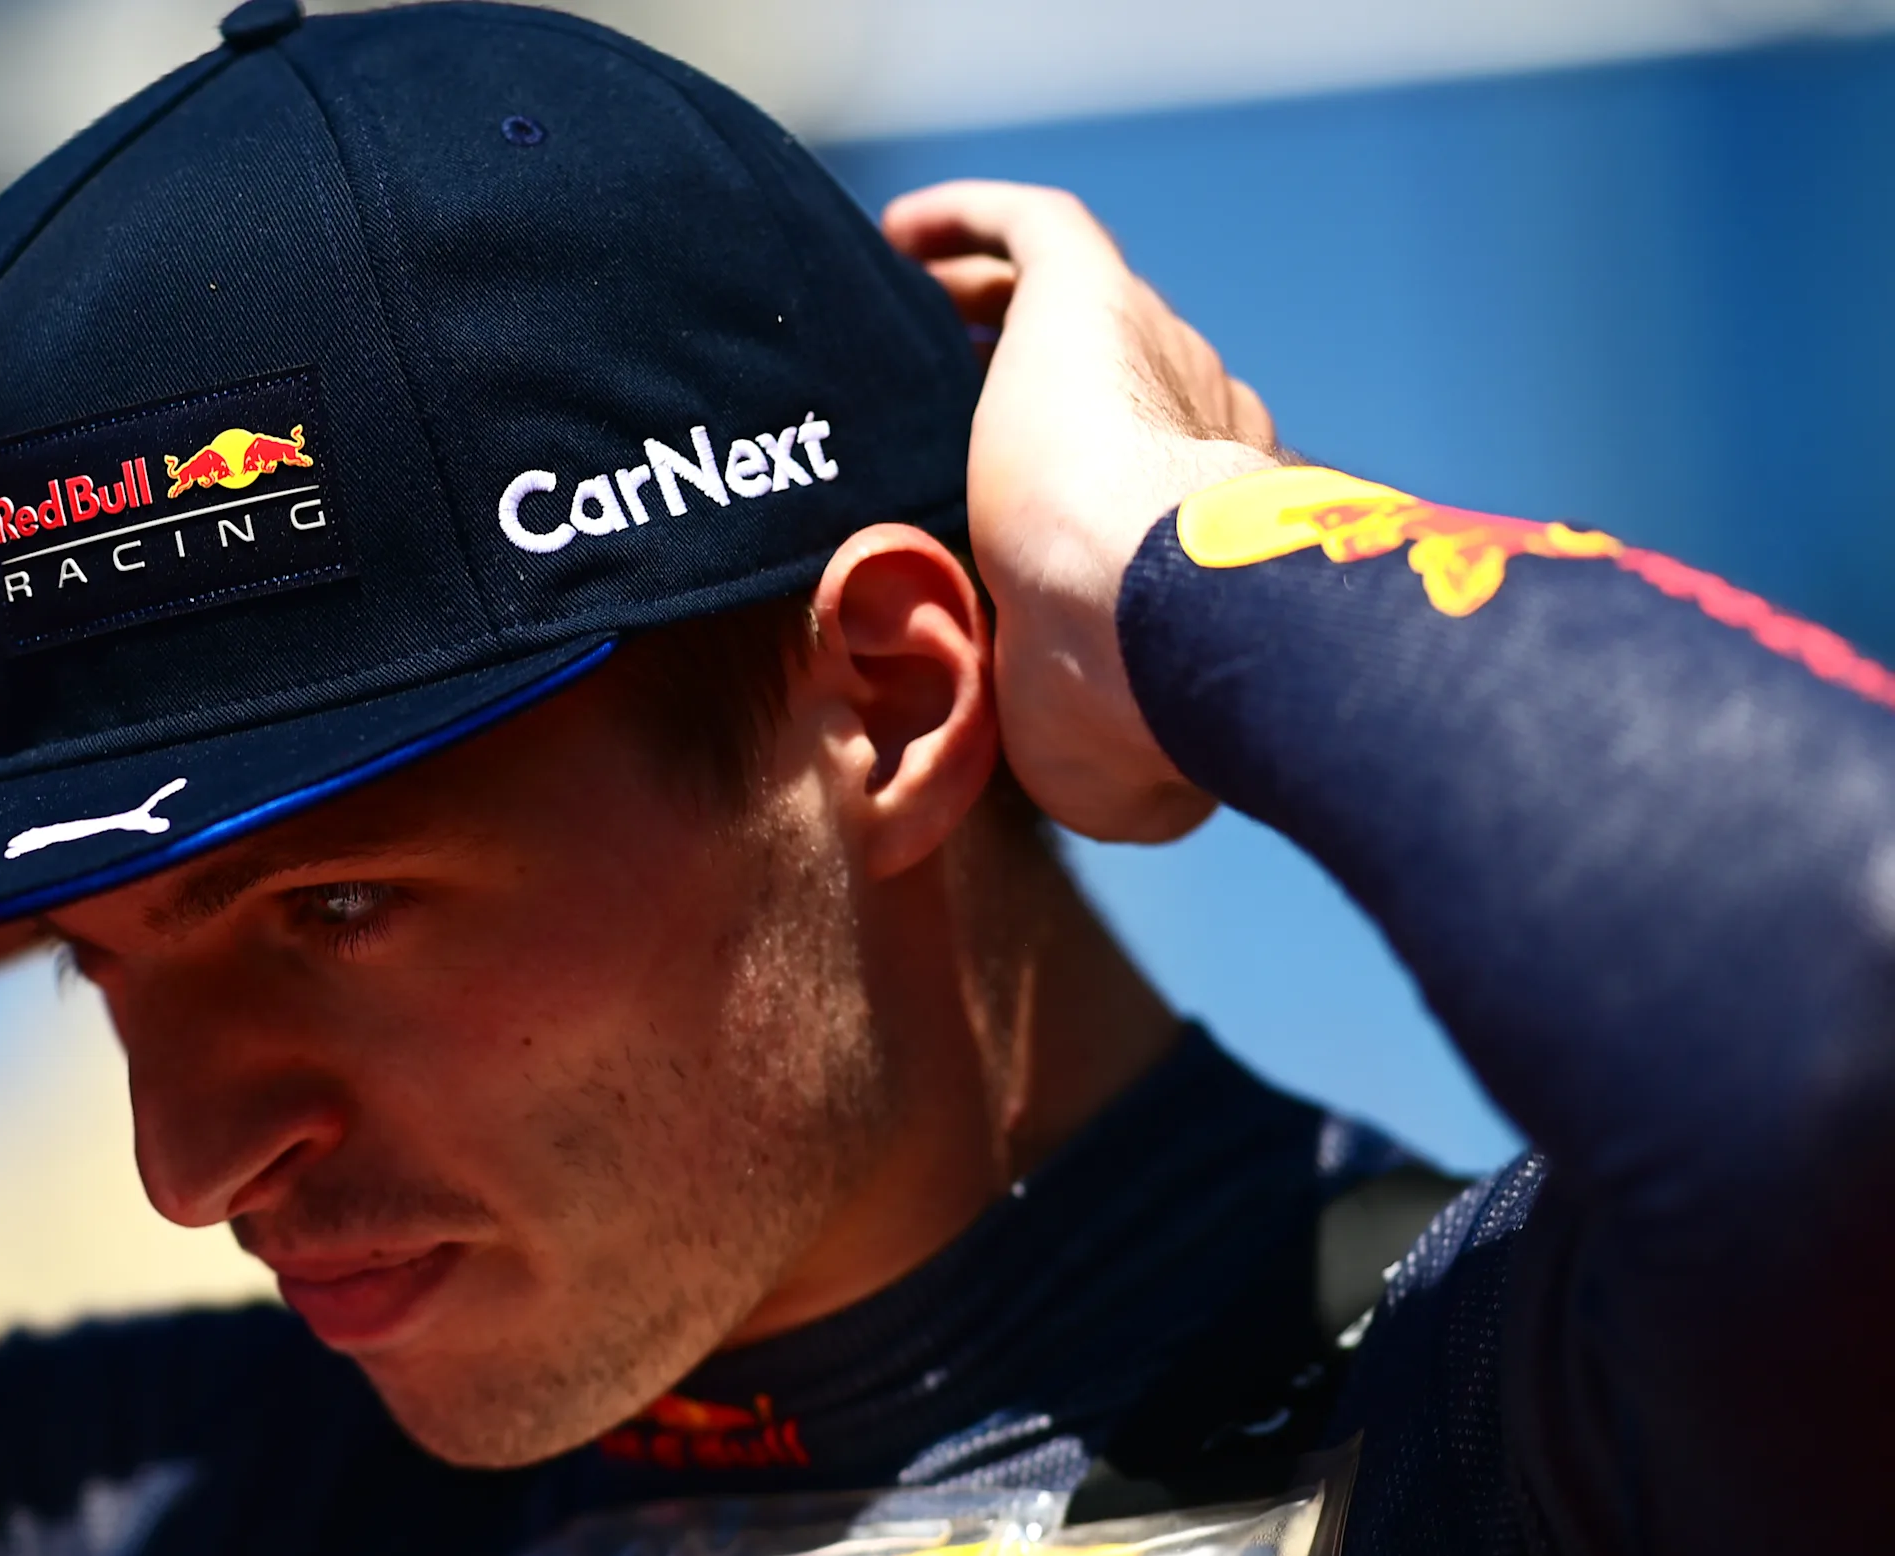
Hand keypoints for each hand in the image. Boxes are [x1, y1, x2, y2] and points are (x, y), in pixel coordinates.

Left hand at [883, 180, 1281, 842]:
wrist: (1148, 614)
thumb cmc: (1130, 709)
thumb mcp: (1104, 761)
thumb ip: (1104, 764)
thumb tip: (1121, 803)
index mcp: (1193, 537)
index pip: (1134, 492)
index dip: (1063, 493)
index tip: (984, 514)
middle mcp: (1192, 430)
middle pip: (1101, 391)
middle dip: (1018, 394)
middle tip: (920, 408)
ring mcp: (1151, 356)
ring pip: (1059, 307)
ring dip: (982, 306)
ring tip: (898, 317)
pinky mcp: (1092, 300)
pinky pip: (1034, 230)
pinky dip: (970, 220)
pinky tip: (895, 236)